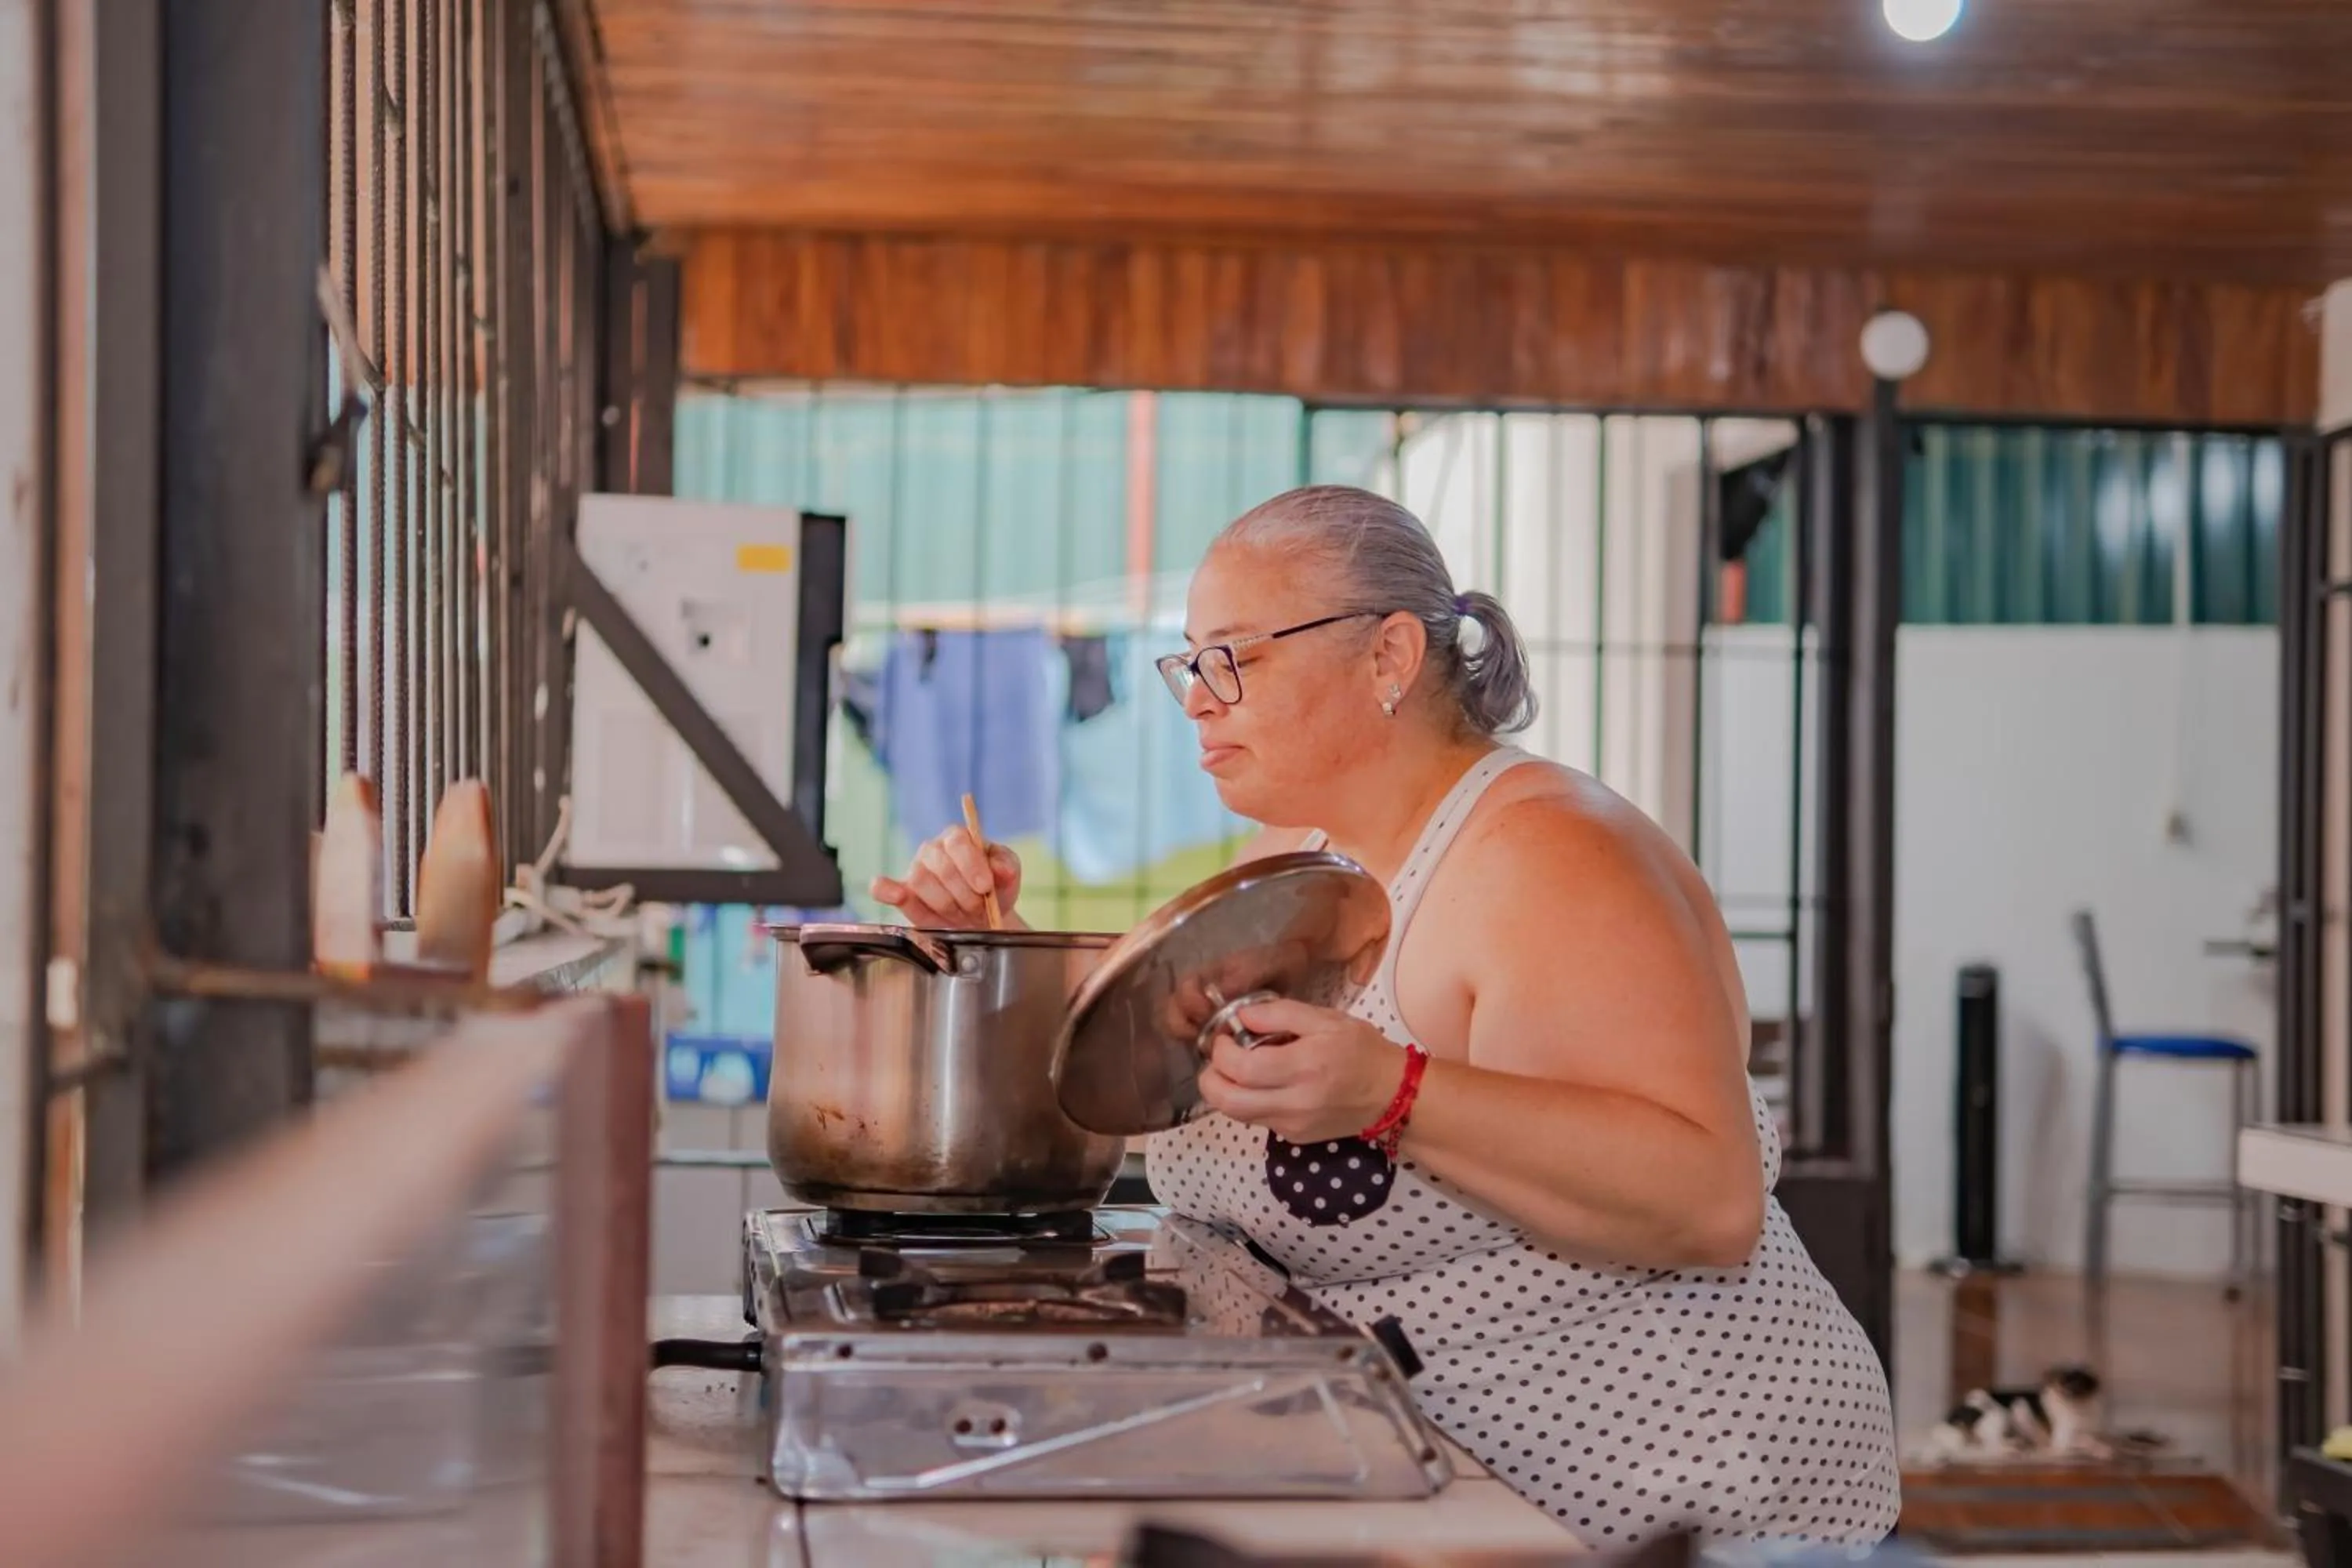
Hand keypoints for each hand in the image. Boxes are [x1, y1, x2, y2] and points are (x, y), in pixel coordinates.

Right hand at [869, 827, 1024, 929]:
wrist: (984, 915)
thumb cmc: (995, 888)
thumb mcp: (1009, 873)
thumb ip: (1007, 866)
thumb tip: (1000, 868)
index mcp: (958, 837)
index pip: (957, 841)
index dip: (971, 865)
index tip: (985, 887)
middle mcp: (932, 850)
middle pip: (939, 865)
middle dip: (963, 892)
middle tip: (978, 907)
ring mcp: (915, 870)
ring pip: (920, 881)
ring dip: (945, 903)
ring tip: (961, 912)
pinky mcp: (903, 894)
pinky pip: (883, 888)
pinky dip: (886, 890)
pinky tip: (896, 894)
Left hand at [1197, 997, 1407, 1144]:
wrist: (1393, 1095)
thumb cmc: (1361, 1050)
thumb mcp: (1327, 1019)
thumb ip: (1281, 1013)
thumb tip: (1242, 1017)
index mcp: (1305, 1066)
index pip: (1242, 1068)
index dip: (1221, 1052)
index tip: (1224, 1037)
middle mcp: (1296, 1102)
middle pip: (1229, 1102)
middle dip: (1210, 1080)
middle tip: (1216, 1060)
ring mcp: (1293, 1125)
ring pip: (1238, 1115)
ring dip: (1225, 1092)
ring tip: (1235, 1070)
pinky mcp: (1295, 1137)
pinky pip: (1258, 1120)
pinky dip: (1249, 1101)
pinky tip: (1262, 1084)